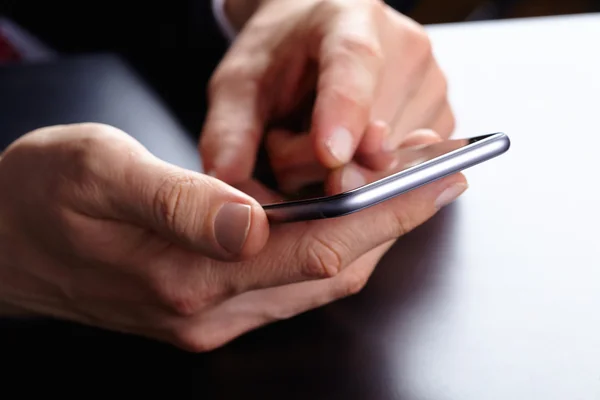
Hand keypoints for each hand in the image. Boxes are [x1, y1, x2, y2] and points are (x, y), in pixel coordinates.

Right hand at [0, 123, 465, 350]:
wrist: (2, 242)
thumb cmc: (41, 196)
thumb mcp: (100, 172)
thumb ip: (178, 201)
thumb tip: (249, 221)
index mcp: (189, 274)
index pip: (321, 246)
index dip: (389, 211)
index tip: (439, 175)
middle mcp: (211, 310)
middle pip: (335, 269)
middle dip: (398, 218)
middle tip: (443, 171)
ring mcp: (212, 316)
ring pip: (319, 279)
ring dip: (373, 232)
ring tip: (411, 185)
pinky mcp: (208, 308)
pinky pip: (292, 281)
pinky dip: (335, 248)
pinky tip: (351, 216)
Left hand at [201, 0, 453, 187]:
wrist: (315, 39)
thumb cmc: (282, 56)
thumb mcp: (241, 84)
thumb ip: (229, 131)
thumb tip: (227, 181)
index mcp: (350, 19)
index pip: (354, 65)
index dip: (344, 114)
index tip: (331, 156)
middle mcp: (406, 50)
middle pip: (368, 135)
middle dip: (317, 163)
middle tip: (288, 136)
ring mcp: (431, 87)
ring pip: (385, 164)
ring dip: (341, 172)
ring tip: (319, 136)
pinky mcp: (442, 122)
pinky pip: (402, 174)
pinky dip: (367, 175)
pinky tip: (349, 148)